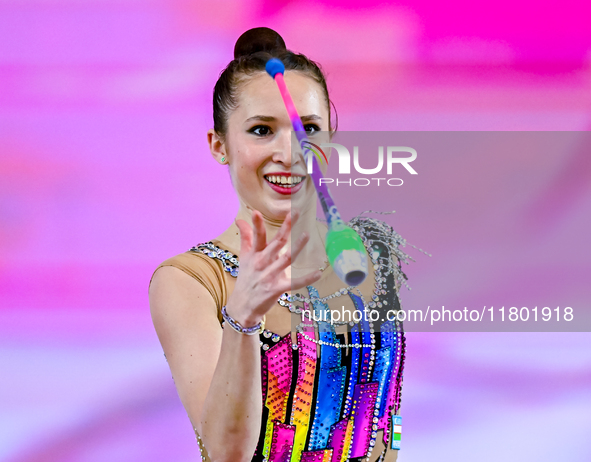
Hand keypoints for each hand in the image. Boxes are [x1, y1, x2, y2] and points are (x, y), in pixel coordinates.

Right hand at [225, 210, 321, 326]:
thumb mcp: (244, 257)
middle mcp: (263, 263)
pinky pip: (294, 283)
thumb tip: (240, 219)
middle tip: (296, 212)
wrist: (242, 306)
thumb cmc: (246, 279)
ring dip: (297, 247)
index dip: (257, 225)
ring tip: (306, 235)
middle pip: (277, 242)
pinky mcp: (277, 288)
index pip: (257, 236)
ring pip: (287, 259)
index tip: (256, 212)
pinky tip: (317, 273)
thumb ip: (245, 237)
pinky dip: (306, 279)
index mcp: (256, 254)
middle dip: (286, 227)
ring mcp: (270, 276)